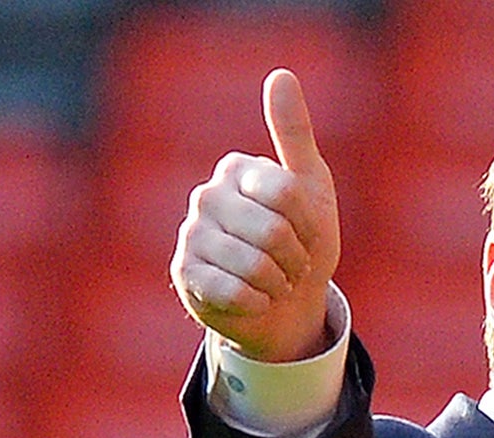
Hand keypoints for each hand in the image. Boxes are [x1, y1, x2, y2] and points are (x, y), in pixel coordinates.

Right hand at [172, 68, 341, 362]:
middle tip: (292, 267)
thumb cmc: (300, 244)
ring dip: (278, 284)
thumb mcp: (310, 188)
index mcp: (237, 169)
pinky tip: (254, 300)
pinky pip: (233, 291)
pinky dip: (257, 303)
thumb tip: (280, 75)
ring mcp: (191, 234)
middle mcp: (207, 196)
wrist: (285, 306)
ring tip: (274, 284)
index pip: (286, 193)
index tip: (309, 236)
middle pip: (273, 231)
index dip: (309, 226)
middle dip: (295, 259)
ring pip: (254, 264)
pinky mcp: (184, 274)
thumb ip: (294, 134)